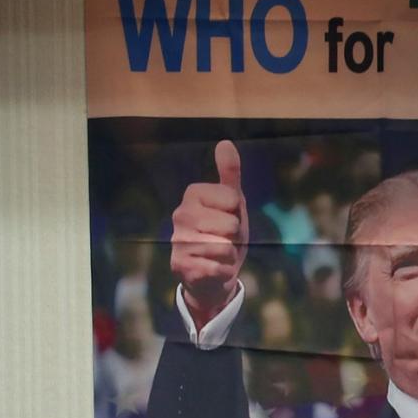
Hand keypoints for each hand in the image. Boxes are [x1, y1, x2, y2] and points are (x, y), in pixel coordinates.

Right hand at [170, 139, 247, 328]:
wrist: (215, 274)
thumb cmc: (225, 234)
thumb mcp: (233, 203)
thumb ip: (229, 174)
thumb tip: (225, 143)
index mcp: (192, 195)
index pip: (233, 199)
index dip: (238, 213)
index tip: (229, 218)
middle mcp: (180, 215)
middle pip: (230, 224)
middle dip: (235, 236)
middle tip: (225, 240)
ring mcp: (178, 240)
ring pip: (224, 247)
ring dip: (230, 254)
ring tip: (219, 254)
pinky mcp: (181, 265)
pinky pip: (218, 267)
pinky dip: (224, 271)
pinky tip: (213, 269)